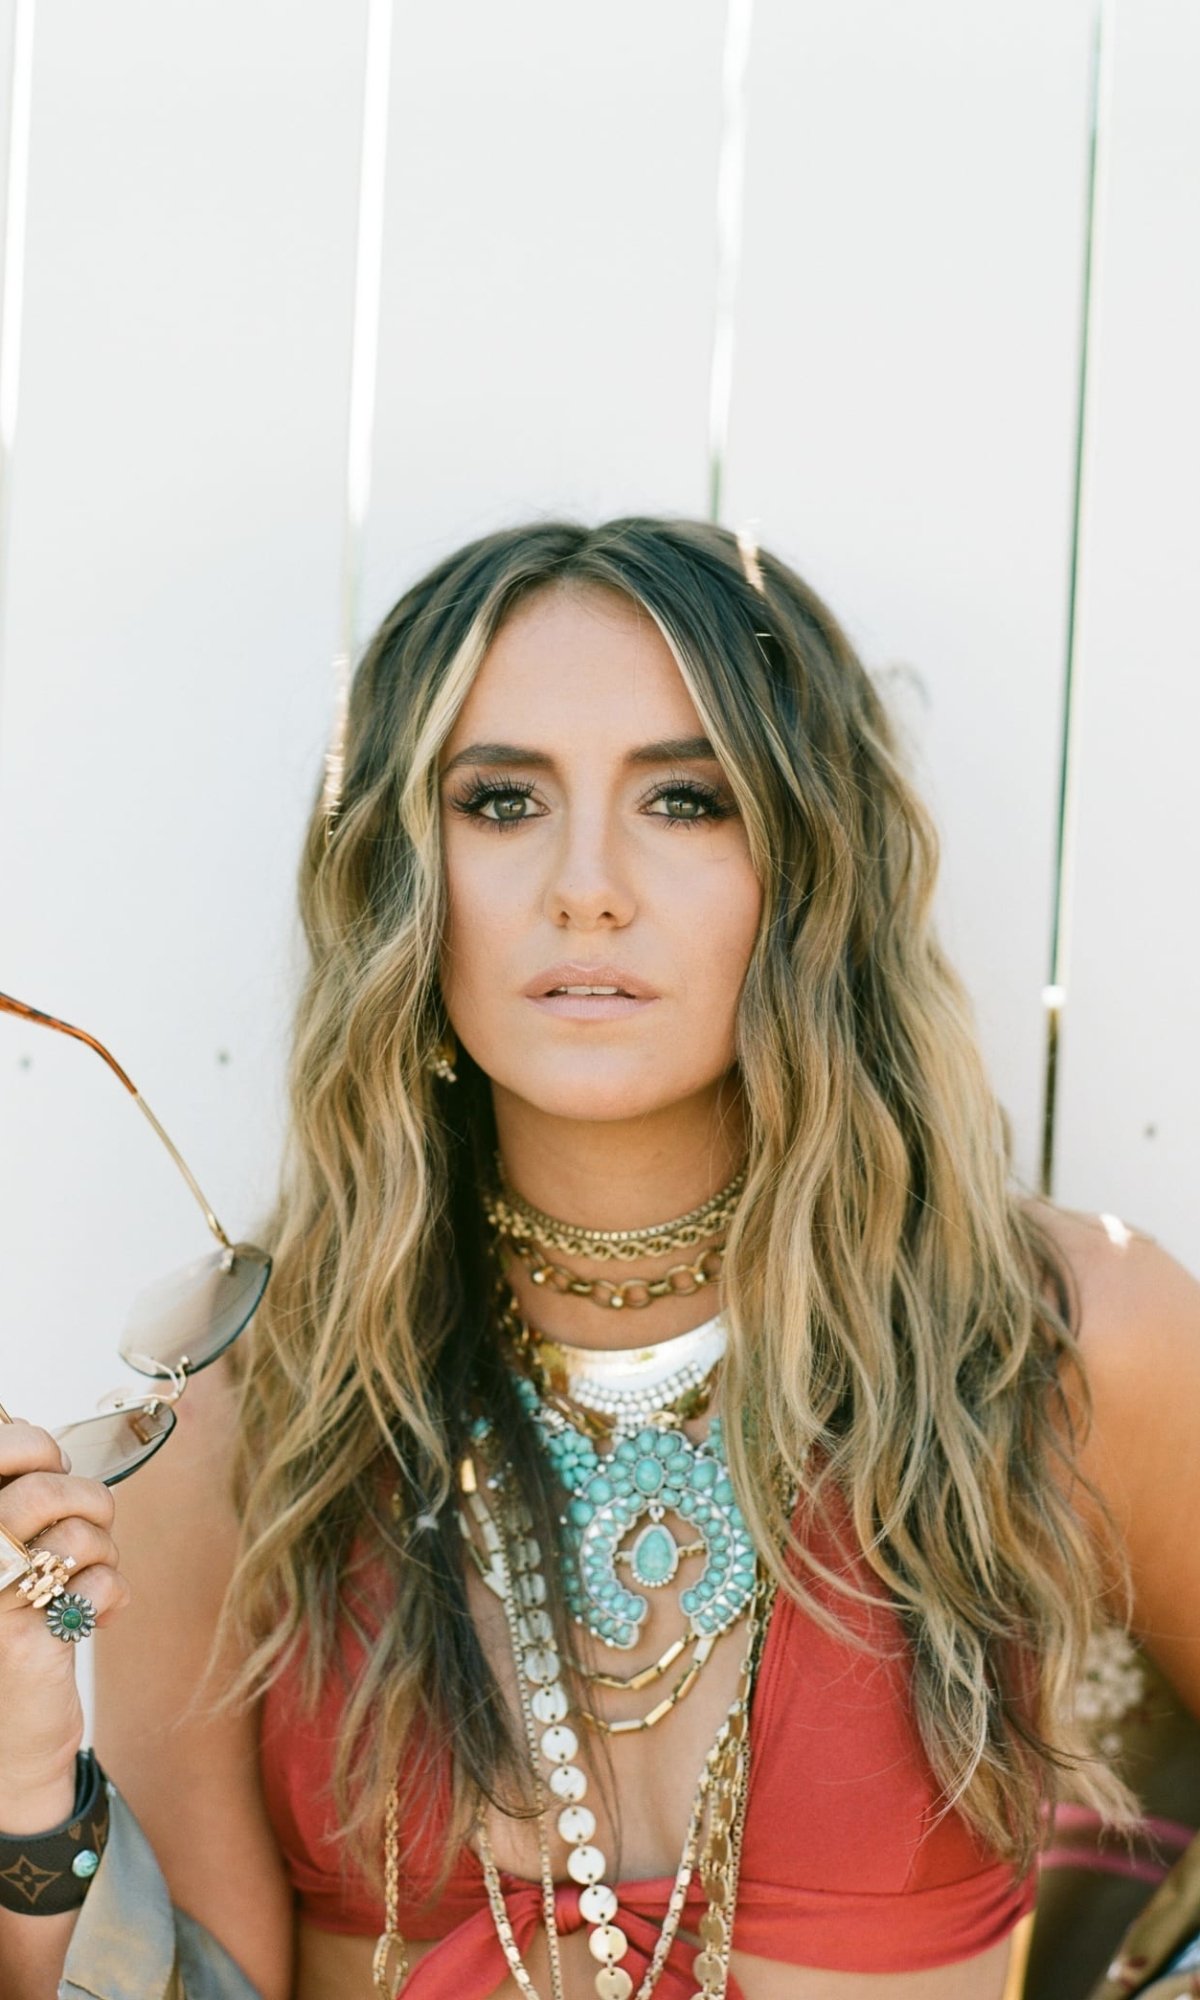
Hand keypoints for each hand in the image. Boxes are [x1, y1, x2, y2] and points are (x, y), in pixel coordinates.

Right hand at [0, 1419, 128, 1824]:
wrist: (8, 1741)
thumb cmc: (11, 1631)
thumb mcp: (6, 1555)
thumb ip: (16, 1500)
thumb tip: (32, 1433)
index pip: (0, 1447)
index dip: (36, 1447)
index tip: (52, 1467)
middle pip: (44, 1490)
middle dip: (87, 1502)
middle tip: (89, 1529)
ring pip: (77, 1536)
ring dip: (102, 1554)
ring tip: (87, 1580)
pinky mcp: (26, 1641)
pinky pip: (96, 1586)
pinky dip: (109, 1596)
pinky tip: (88, 1619)